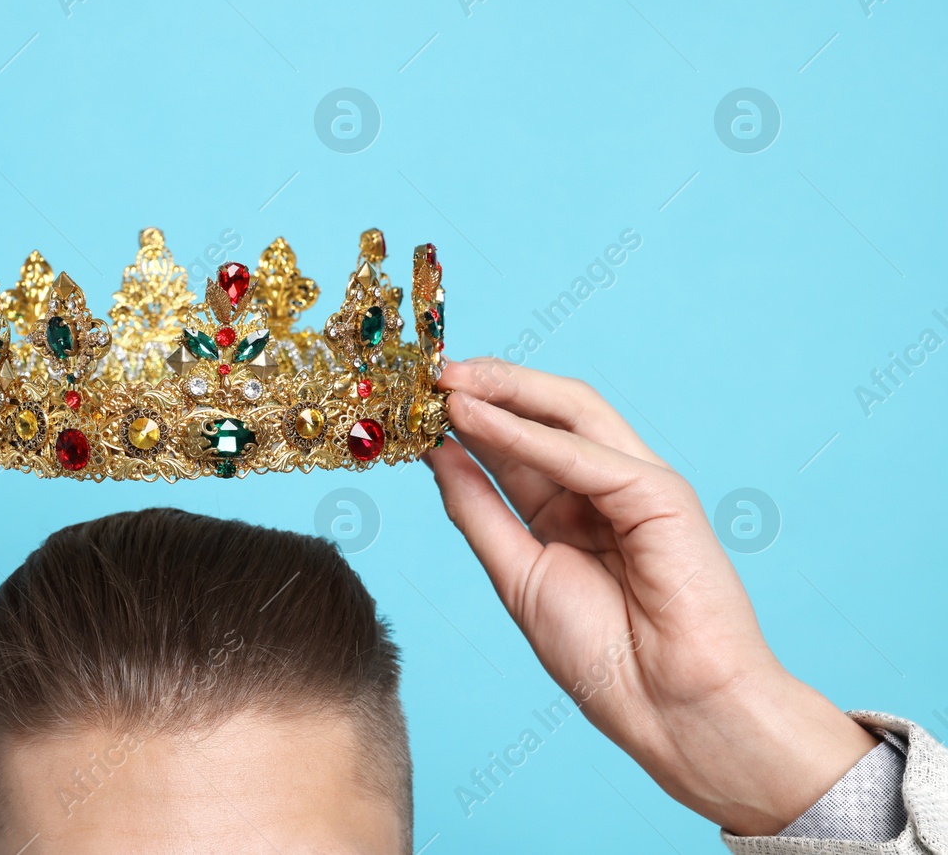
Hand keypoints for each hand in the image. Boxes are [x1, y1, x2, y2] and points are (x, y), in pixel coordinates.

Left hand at [427, 358, 875, 835]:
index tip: (413, 403)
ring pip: (569, 413)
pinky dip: (527, 434)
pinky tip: (477, 419)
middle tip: (428, 374)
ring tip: (448, 380)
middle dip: (486, 390)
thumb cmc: (604, 657)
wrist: (671, 709)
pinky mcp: (660, 494)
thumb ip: (479, 511)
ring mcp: (637, 485)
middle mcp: (604, 489)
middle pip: (542, 416)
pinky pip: (583, 455)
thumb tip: (436, 454)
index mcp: (570, 512)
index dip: (467, 421)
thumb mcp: (517, 574)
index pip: (514, 447)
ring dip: (505, 391)